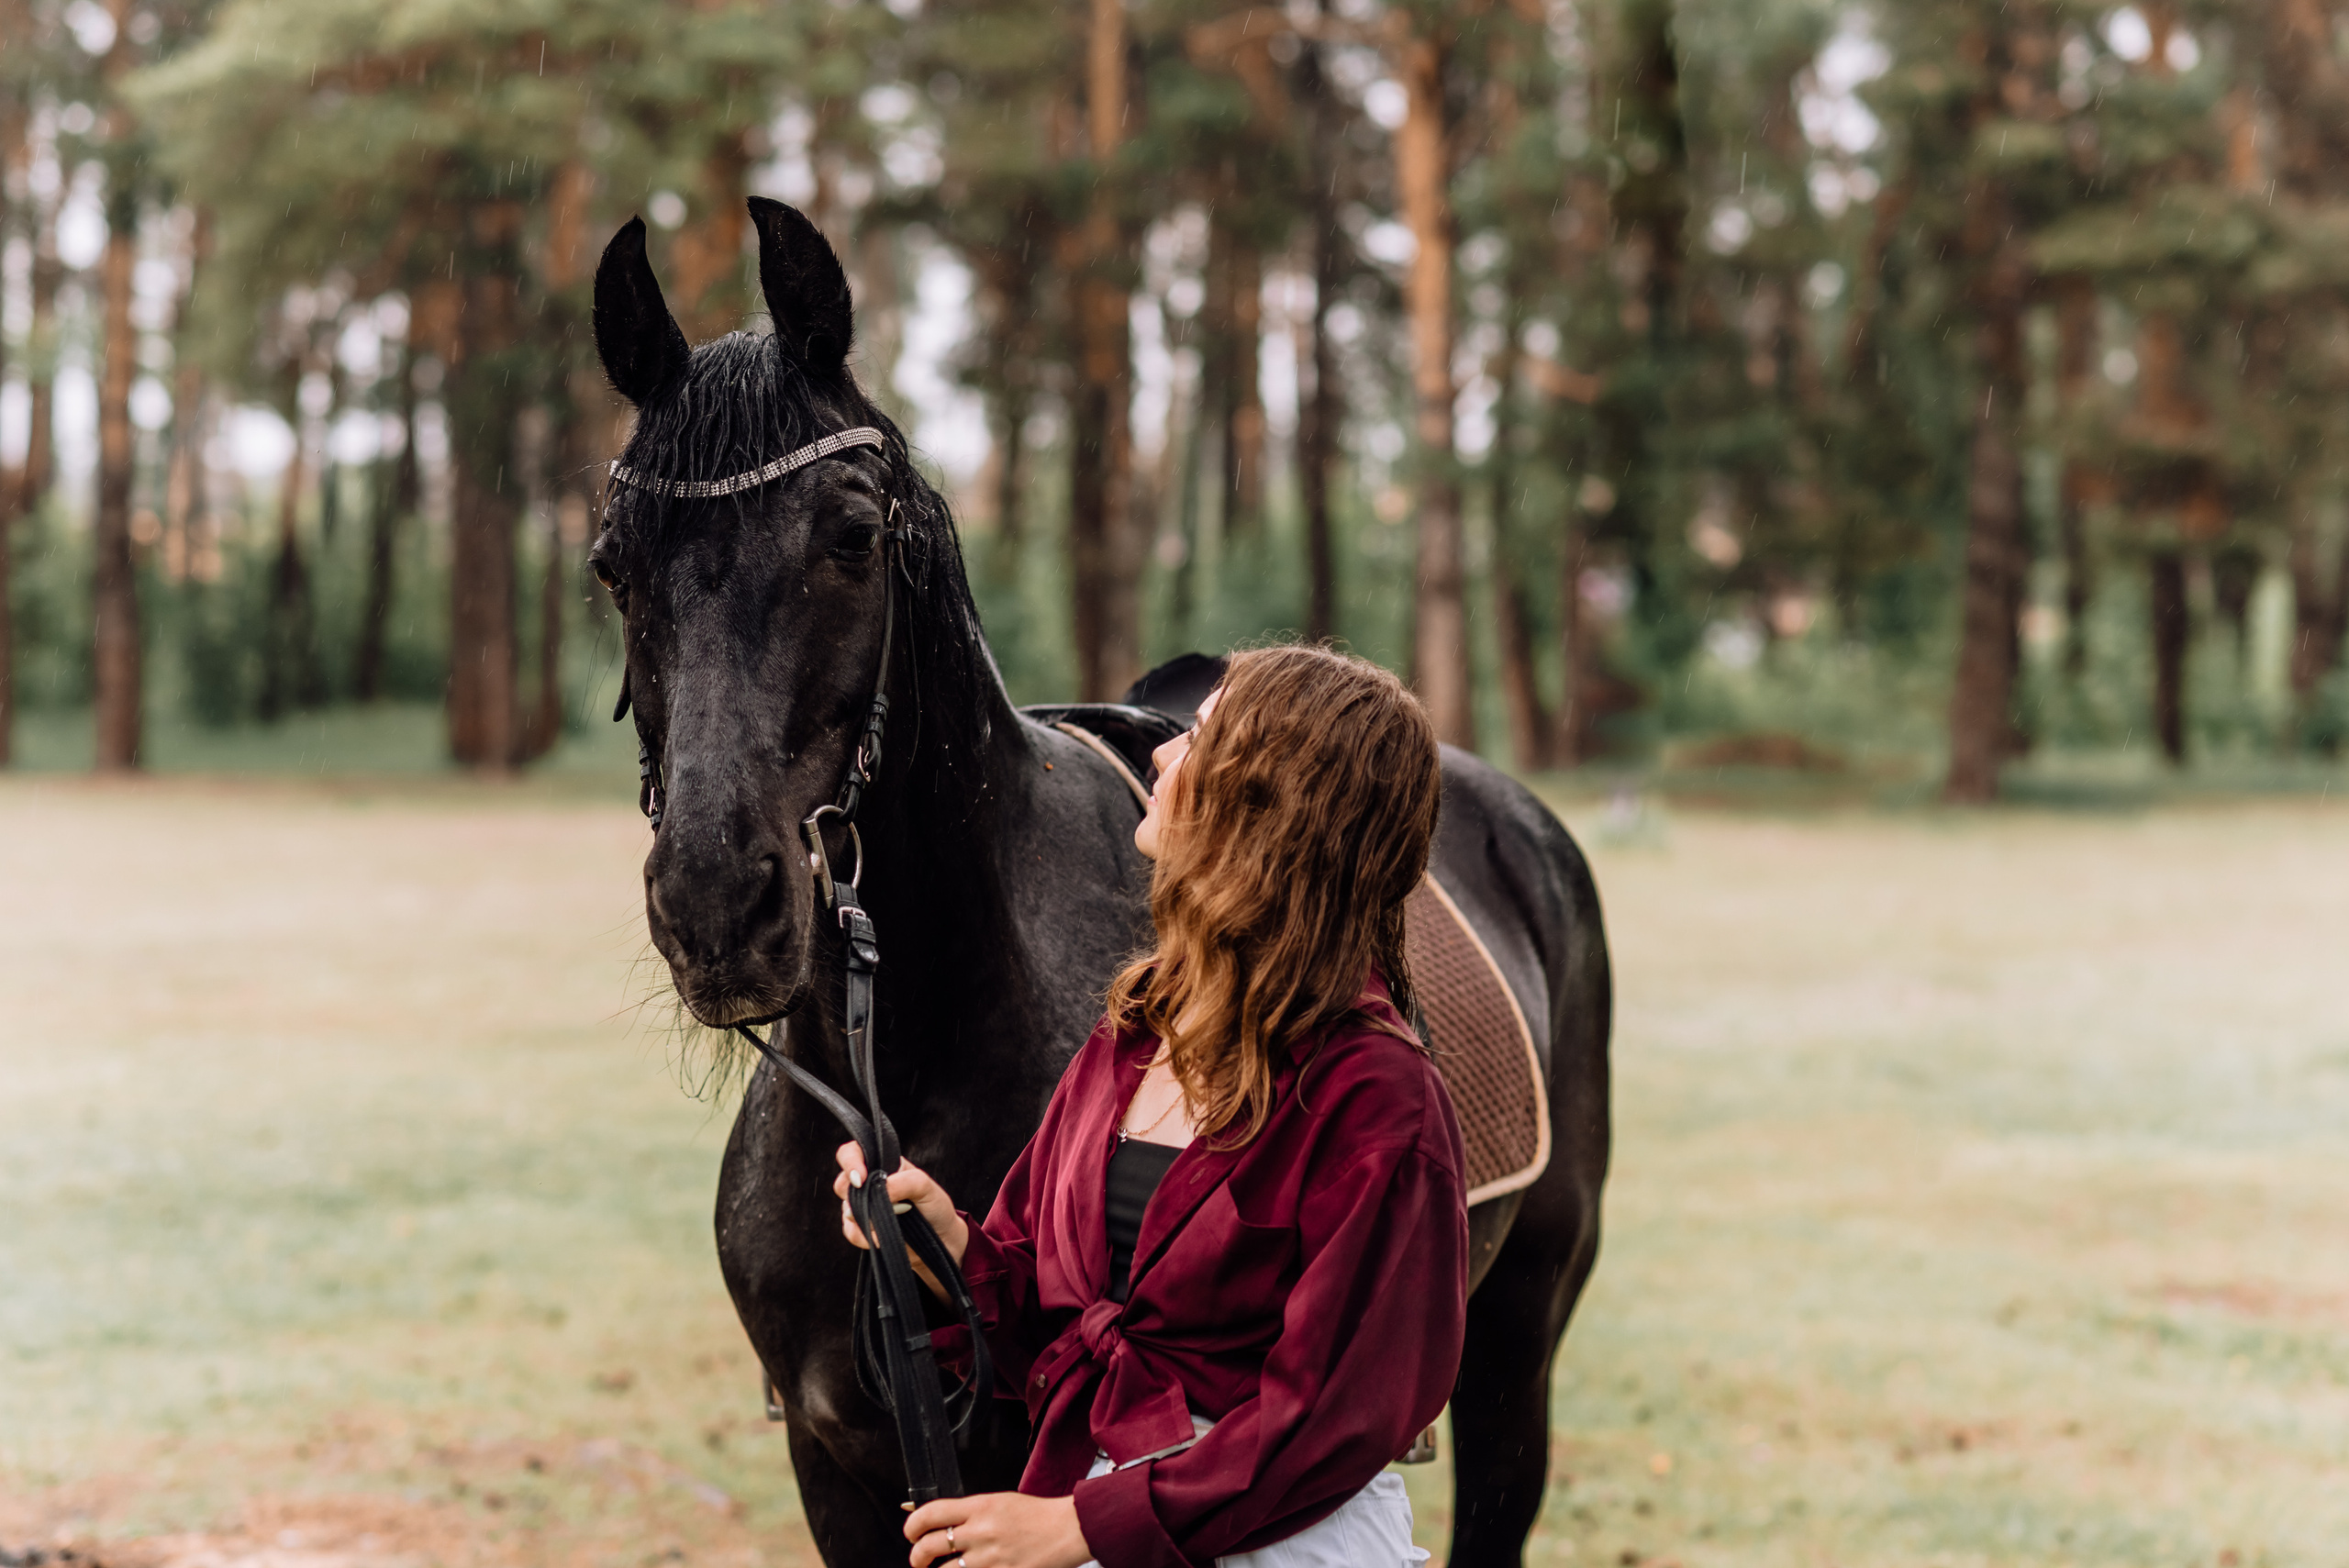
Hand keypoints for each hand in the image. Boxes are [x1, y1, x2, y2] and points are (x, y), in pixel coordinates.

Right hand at [833, 1142, 969, 1299]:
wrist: (940, 1240)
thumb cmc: (934, 1206)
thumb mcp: (926, 1187)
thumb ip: (904, 1182)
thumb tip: (879, 1190)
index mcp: (883, 1165)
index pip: (854, 1152)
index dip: (850, 1161)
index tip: (860, 1178)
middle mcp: (869, 1184)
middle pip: (842, 1182)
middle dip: (855, 1195)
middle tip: (874, 1205)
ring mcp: (864, 1207)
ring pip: (846, 1210)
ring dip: (866, 1219)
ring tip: (891, 1224)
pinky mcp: (863, 1230)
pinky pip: (850, 1231)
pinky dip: (864, 1236)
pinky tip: (881, 1238)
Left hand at [905, 1491, 1091, 1567]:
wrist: (1069, 1530)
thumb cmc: (1034, 1516)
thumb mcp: (998, 1503)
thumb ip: (966, 1513)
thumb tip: (931, 1520)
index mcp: (979, 1507)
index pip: (930, 1514)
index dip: (911, 1526)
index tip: (911, 1533)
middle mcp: (981, 1533)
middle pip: (929, 1546)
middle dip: (917, 1557)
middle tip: (919, 1559)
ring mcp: (990, 1560)